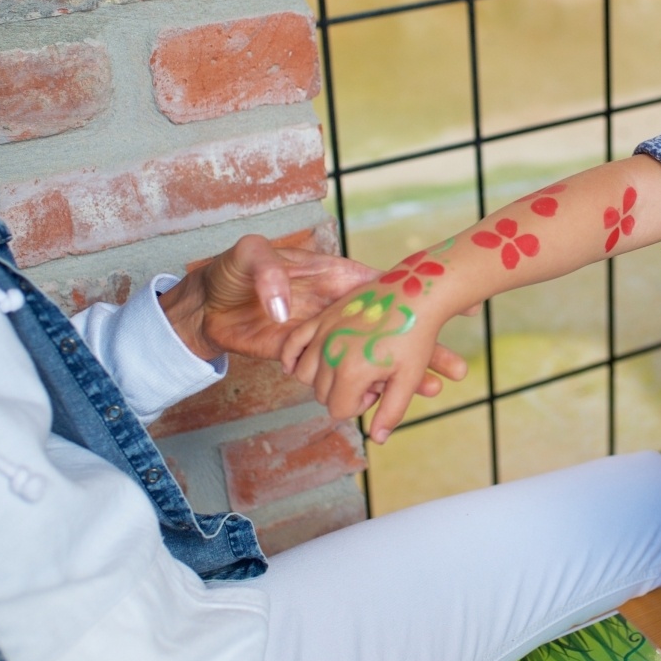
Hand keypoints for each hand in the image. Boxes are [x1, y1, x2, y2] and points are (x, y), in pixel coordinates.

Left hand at [161, 234, 466, 382]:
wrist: (205, 302)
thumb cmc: (230, 270)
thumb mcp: (248, 256)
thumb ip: (269, 275)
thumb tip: (287, 311)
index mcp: (332, 277)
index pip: (382, 288)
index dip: (415, 298)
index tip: (447, 309)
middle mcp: (339, 309)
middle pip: (389, 328)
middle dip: (424, 347)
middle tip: (455, 367)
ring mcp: (329, 336)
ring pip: (375, 357)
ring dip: (405, 374)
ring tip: (439, 387)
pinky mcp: (313, 359)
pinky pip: (347, 378)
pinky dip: (371, 390)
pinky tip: (390, 403)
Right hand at [280, 280, 450, 442]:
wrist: (417, 290)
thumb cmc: (416, 335)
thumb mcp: (408, 377)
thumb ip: (391, 412)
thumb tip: (377, 439)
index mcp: (352, 371)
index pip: (338, 409)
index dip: (360, 405)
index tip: (379, 388)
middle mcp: (331, 353)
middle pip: (321, 394)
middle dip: (344, 392)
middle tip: (370, 376)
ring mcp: (324, 333)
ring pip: (305, 373)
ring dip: (321, 377)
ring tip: (349, 366)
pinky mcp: (322, 317)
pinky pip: (294, 343)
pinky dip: (293, 356)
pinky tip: (299, 365)